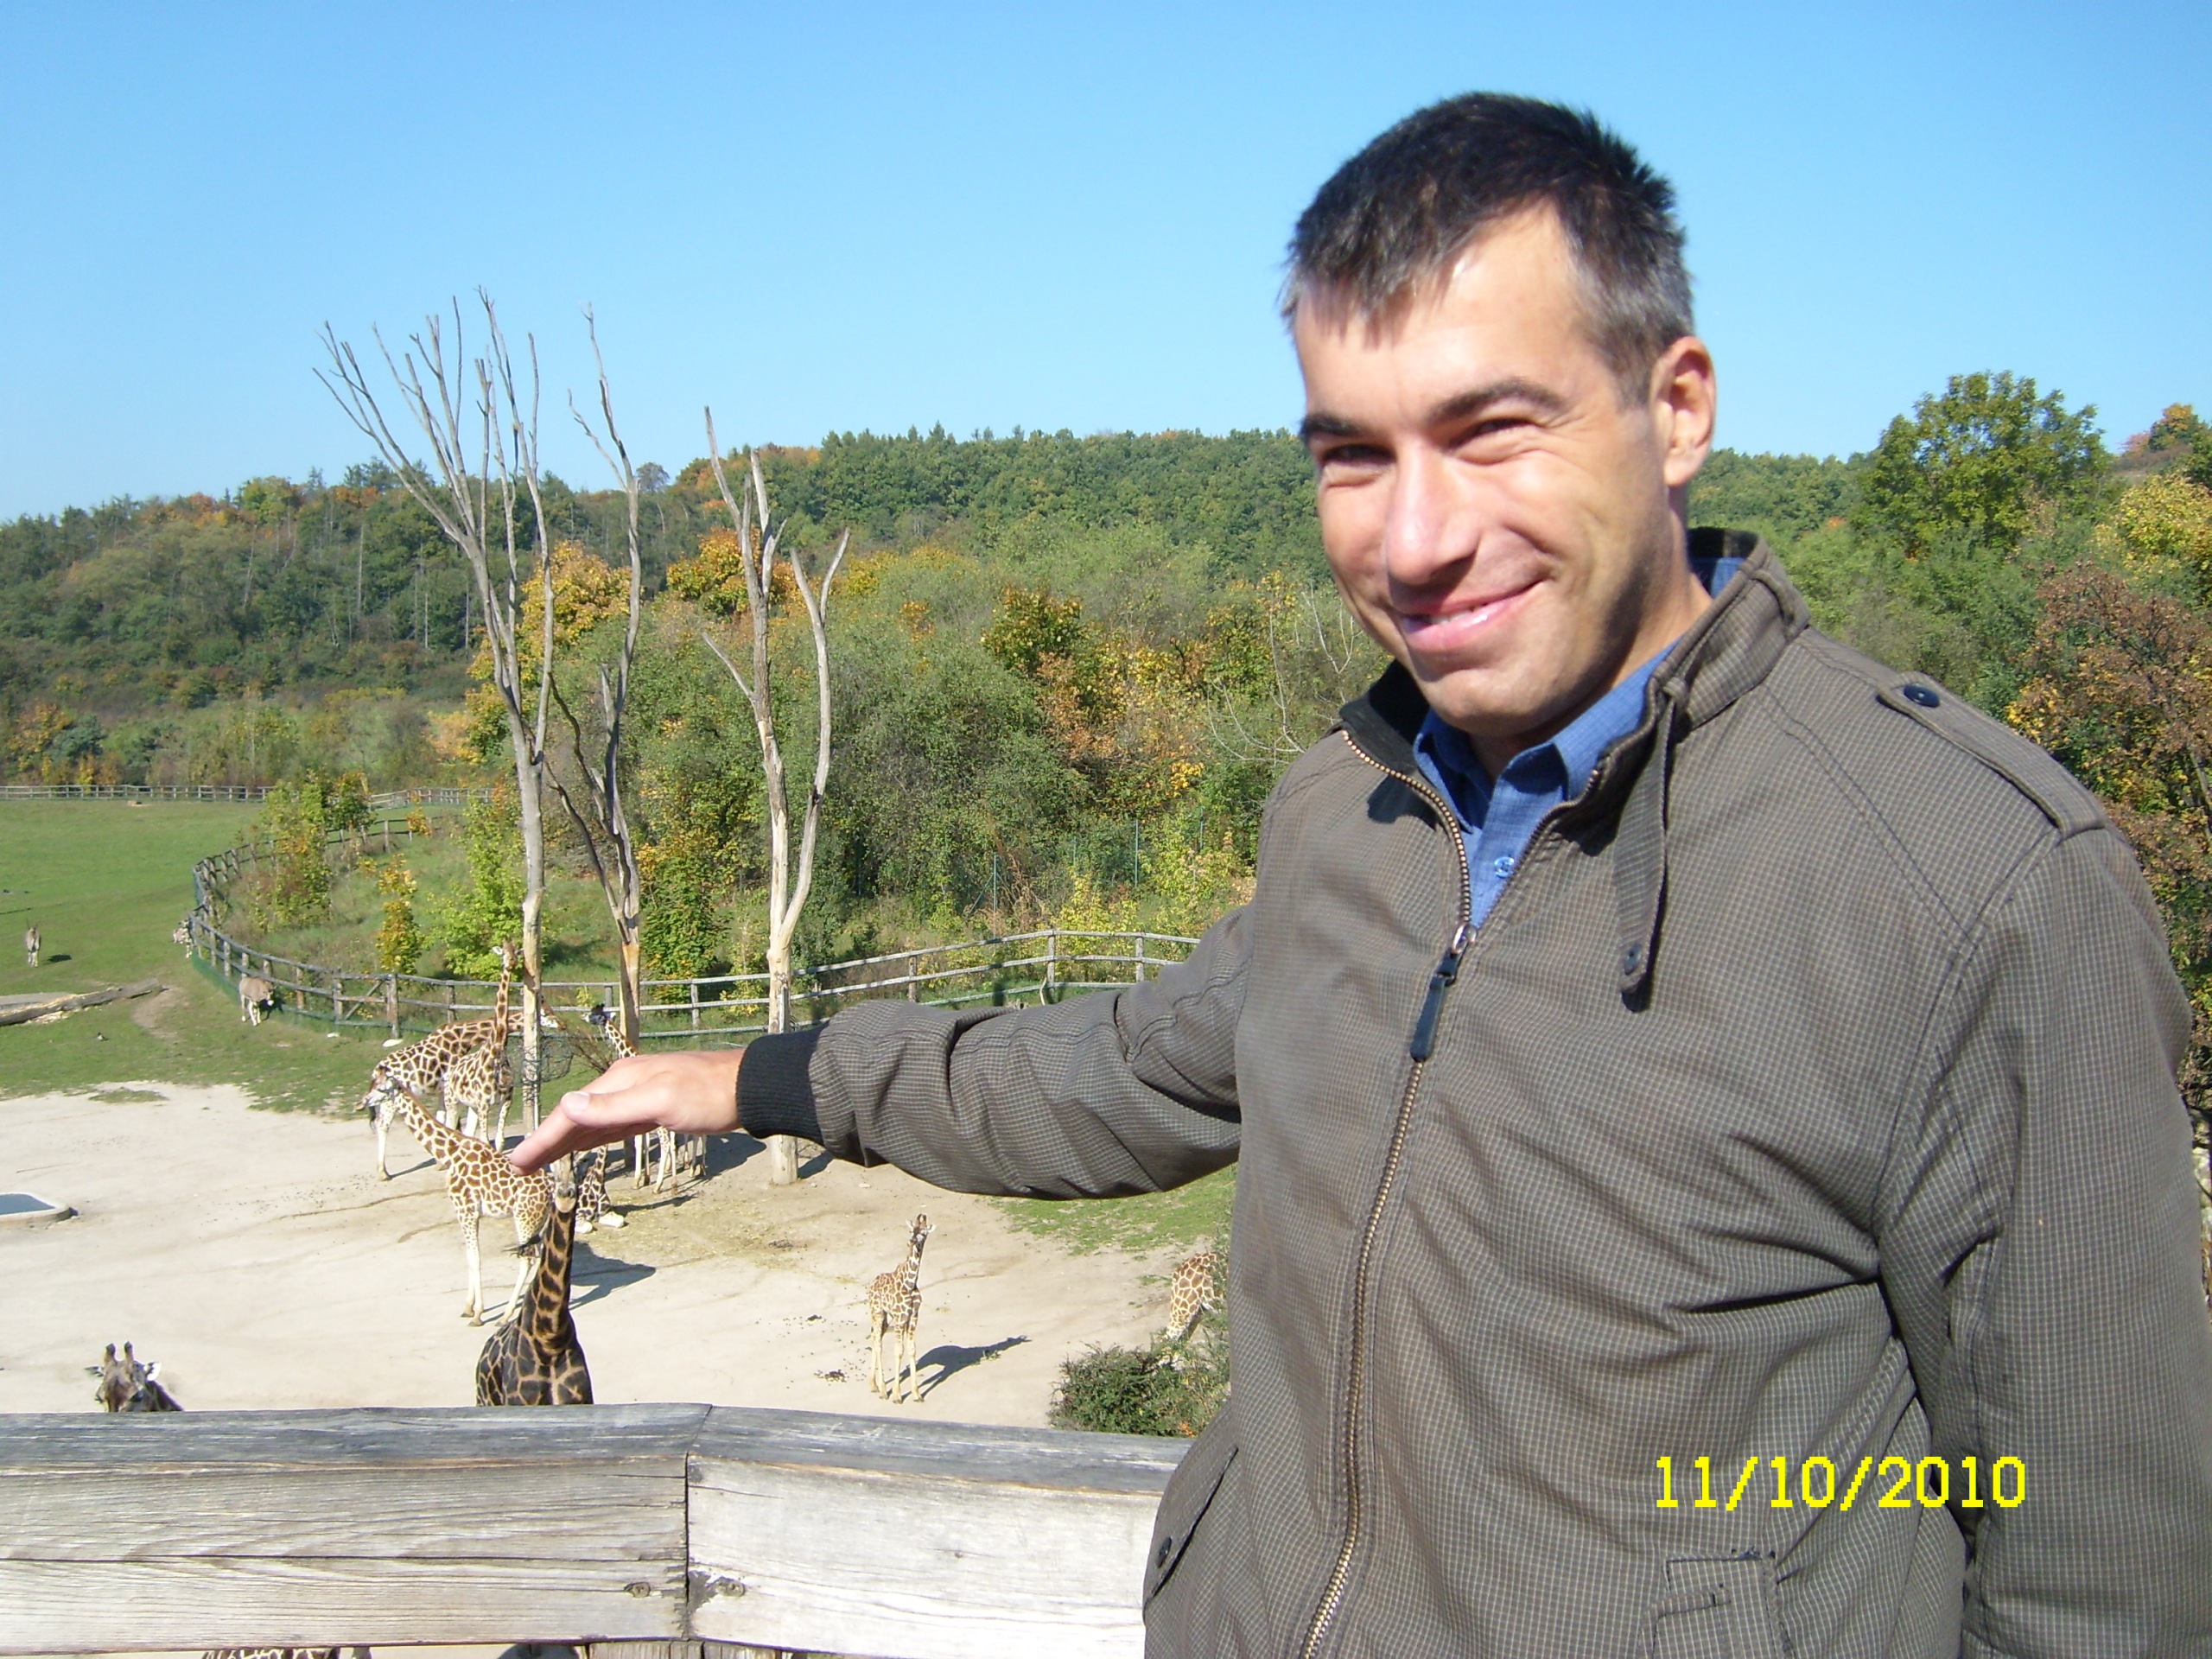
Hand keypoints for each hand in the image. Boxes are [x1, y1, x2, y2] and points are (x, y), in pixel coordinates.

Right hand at [508, 1048, 743, 1172]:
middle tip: (519, 1168)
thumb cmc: (708, 1095)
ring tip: (542, 1161)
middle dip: (547, 1142)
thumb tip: (568, 1106)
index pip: (571, 1114)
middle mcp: (623, 1085)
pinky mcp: (654, 1107)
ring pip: (592, 1122)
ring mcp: (639, 1095)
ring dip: (566, 1141)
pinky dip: (593, 1136)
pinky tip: (586, 1144)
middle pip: (576, 1117)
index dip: (543, 1140)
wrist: (749, 1087)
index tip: (517, 1164)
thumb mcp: (660, 1101)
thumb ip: (614, 1107)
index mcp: (619, 1081)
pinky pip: (613, 1125)